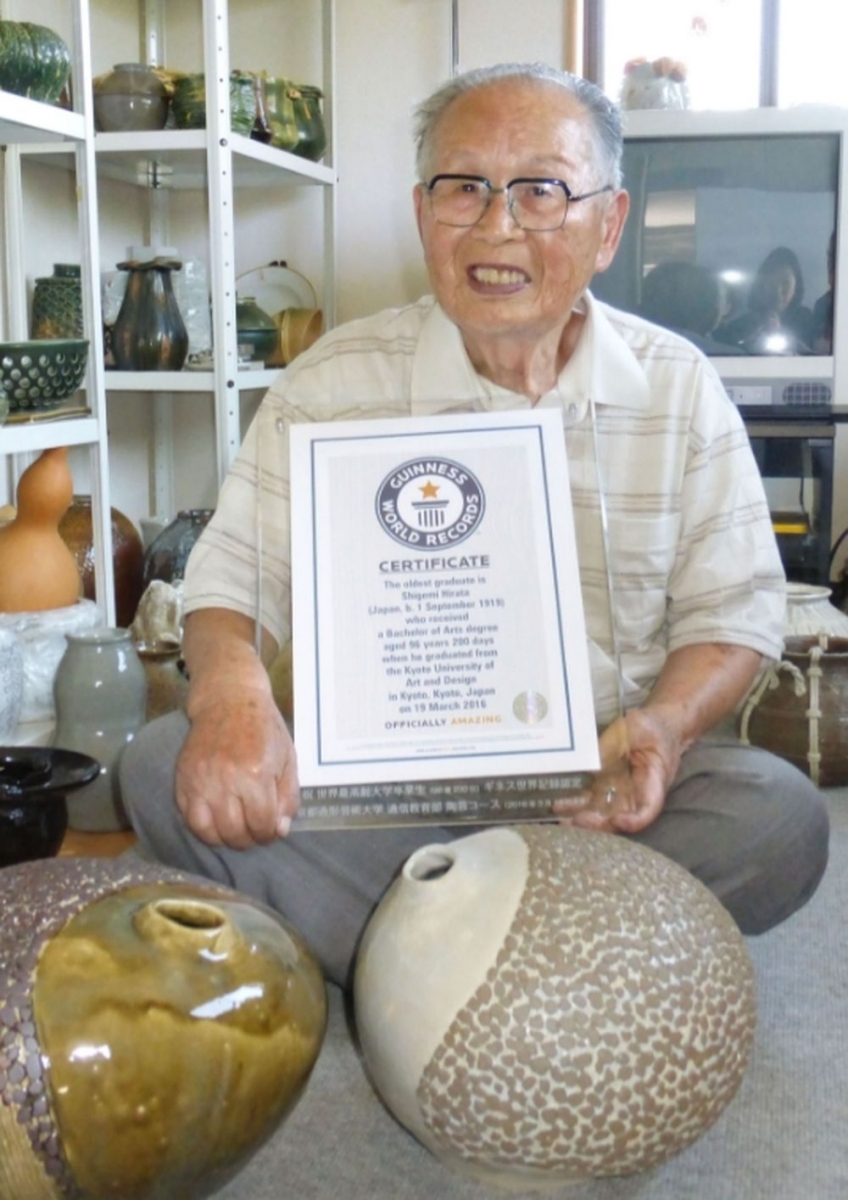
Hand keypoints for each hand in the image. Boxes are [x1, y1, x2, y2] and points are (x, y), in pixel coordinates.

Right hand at [175, 686, 299, 848]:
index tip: (271, 830)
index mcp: (256, 773)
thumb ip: (288, 797)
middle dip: (248, 840)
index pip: (261, 824)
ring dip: (224, 839)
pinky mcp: (183, 779)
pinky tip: (216, 820)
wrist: (228, 699)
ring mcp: (200, 780)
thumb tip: (280, 830)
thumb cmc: (264, 728)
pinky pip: (188, 818)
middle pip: (235, 832)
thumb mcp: (287, 759)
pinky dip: (203, 827)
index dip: (269, 834)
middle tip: (254, 832)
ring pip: (208, 831)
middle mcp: (226, 780)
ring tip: (235, 830)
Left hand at [552, 705, 683, 834]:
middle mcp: (636, 793)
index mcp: (653, 782)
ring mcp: (620, 790)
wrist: (656, 723)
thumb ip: (614, 745)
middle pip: (620, 817)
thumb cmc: (652, 726)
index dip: (634, 821)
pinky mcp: (606, 784)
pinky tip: (559, 804)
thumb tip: (590, 764)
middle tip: (577, 821)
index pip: (647, 809)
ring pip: (602, 812)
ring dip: (583, 817)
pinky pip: (591, 799)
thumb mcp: (635, 728)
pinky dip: (577, 804)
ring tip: (561, 818)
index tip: (617, 820)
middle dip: (599, 824)